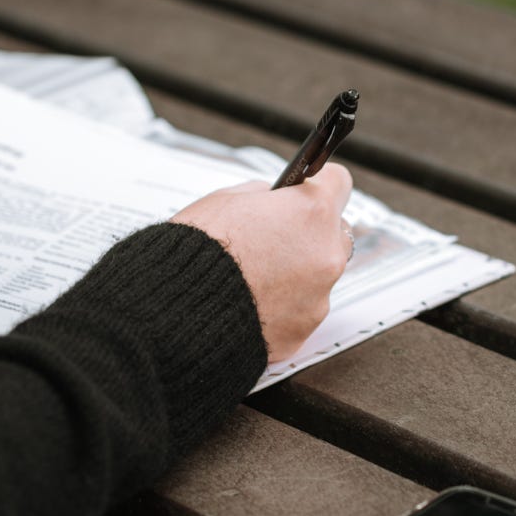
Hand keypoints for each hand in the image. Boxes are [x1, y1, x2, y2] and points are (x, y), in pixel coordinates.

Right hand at [173, 163, 352, 361]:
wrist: (176, 312)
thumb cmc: (195, 254)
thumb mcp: (224, 200)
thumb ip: (263, 197)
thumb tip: (273, 202)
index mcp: (311, 213)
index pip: (338, 182)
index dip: (315, 186)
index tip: (301, 193)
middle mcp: (326, 256)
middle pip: (334, 233)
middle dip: (308, 233)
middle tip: (273, 238)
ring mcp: (318, 298)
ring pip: (319, 276)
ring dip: (297, 273)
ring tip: (254, 278)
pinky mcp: (302, 333)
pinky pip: (300, 312)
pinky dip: (283, 307)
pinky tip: (251, 303)